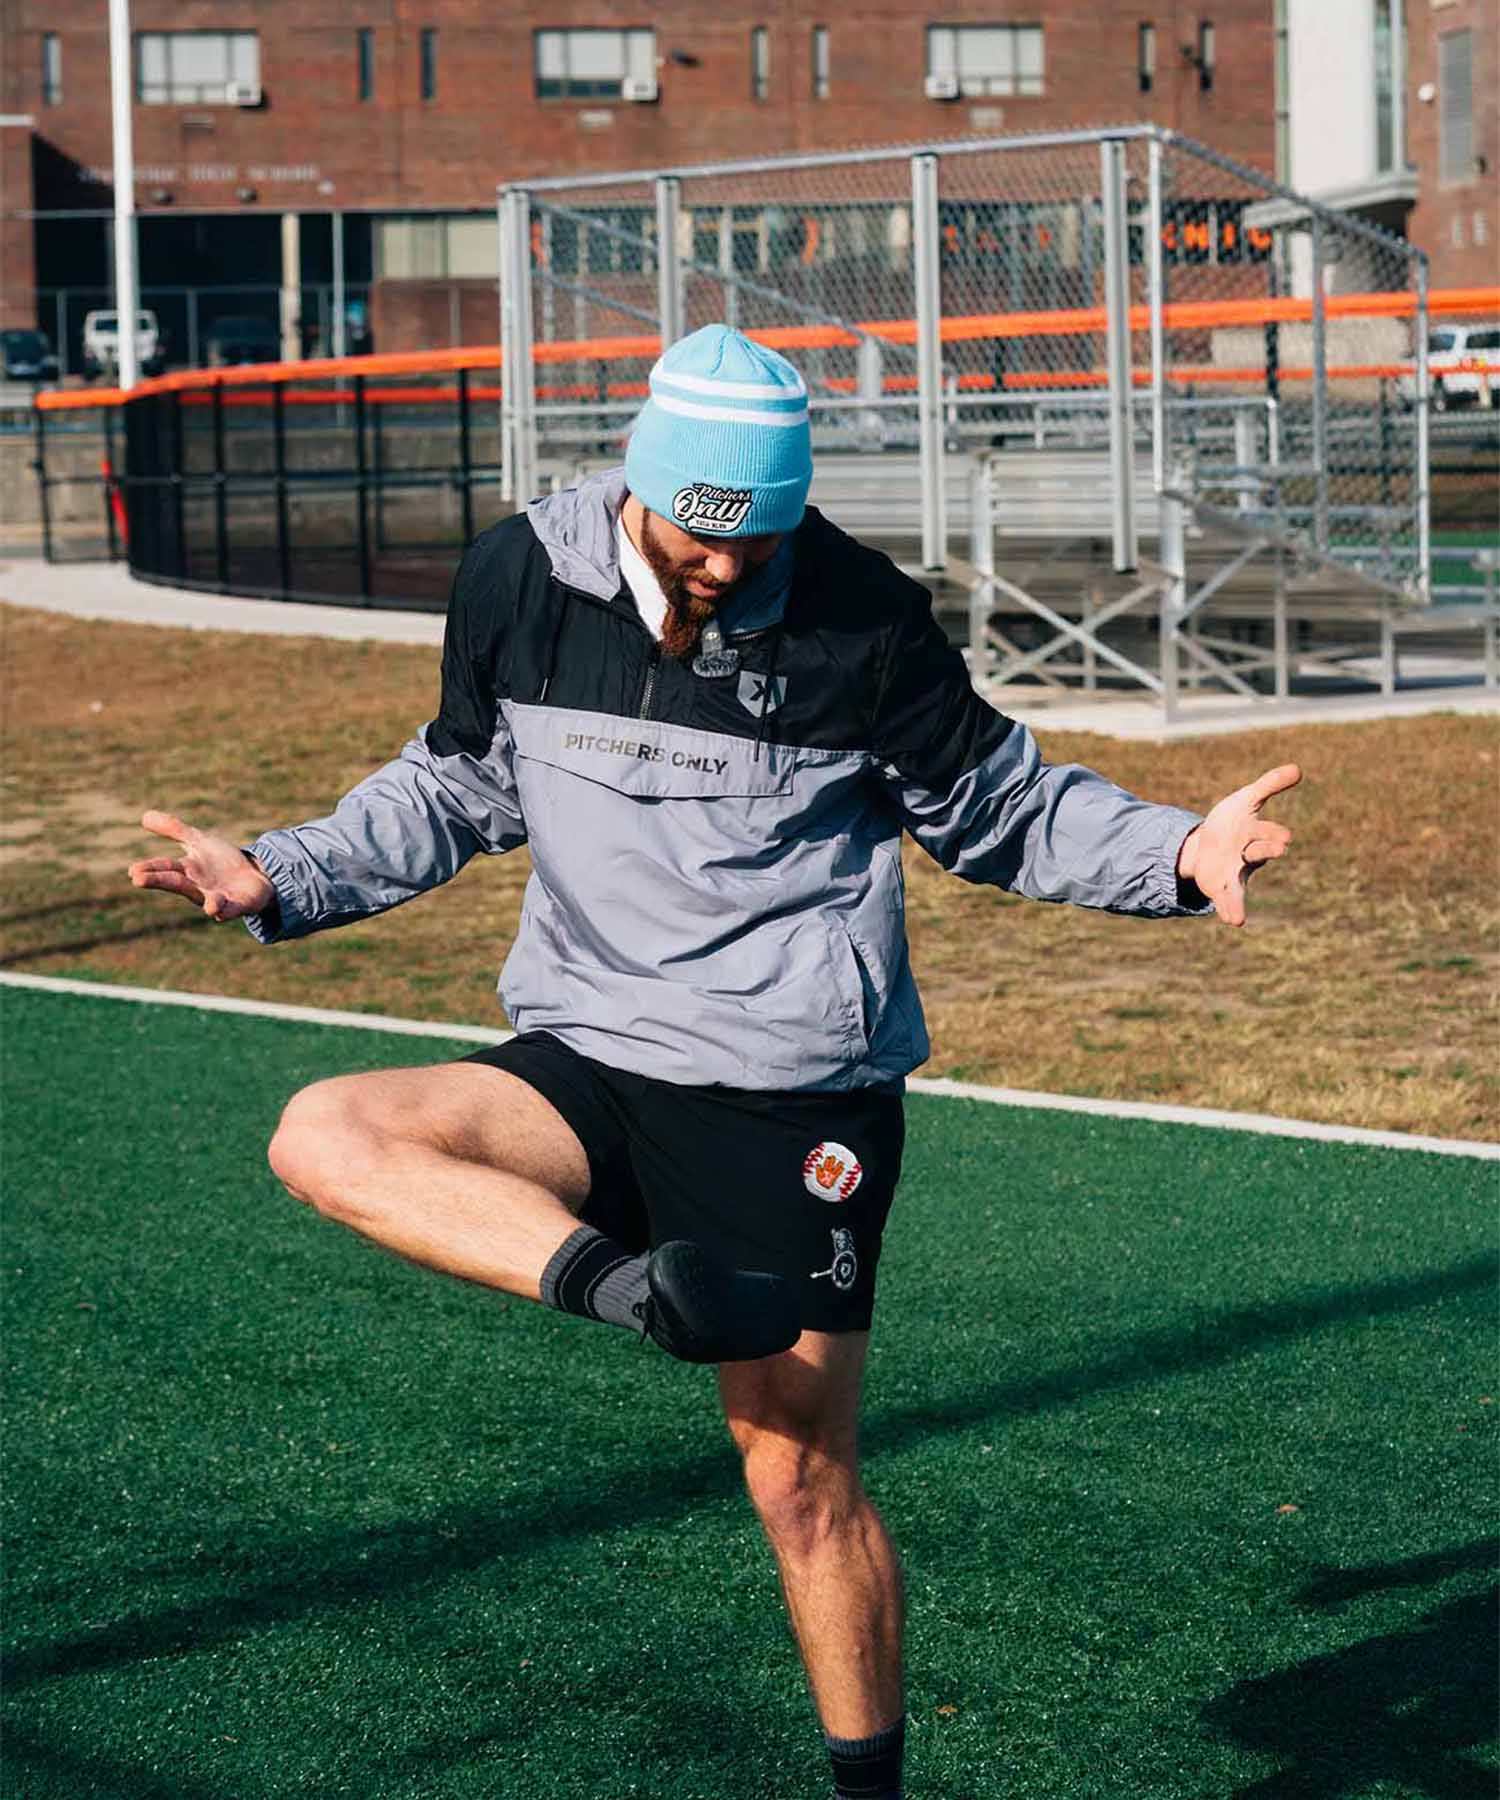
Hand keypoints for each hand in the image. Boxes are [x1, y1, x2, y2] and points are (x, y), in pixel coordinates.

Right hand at [128, 810, 275, 921]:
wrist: (254, 877)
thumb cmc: (222, 862)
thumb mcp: (199, 842)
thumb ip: (175, 830)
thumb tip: (144, 816)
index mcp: (187, 870)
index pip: (165, 867)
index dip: (149, 868)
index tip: (132, 871)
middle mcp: (198, 887)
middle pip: (176, 883)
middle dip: (158, 881)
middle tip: (137, 880)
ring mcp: (217, 898)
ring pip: (209, 902)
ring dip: (208, 902)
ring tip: (206, 904)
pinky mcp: (237, 905)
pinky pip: (230, 910)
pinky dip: (225, 910)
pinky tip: (218, 911)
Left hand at [1176, 764, 1300, 927]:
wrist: (1207, 842)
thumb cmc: (1233, 821)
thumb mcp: (1247, 799)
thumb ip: (1269, 785)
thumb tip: (1298, 769)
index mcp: (1257, 834)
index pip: (1268, 834)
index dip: (1273, 835)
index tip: (1283, 838)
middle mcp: (1249, 856)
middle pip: (1260, 853)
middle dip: (1267, 851)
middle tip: (1279, 849)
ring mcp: (1233, 872)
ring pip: (1238, 886)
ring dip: (1237, 900)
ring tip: (1235, 918)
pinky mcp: (1218, 885)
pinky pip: (1226, 900)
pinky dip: (1230, 910)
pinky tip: (1234, 922)